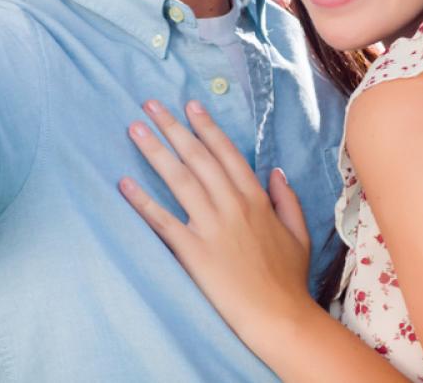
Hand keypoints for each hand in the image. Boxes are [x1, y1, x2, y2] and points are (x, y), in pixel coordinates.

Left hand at [120, 100, 317, 347]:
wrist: (279, 317)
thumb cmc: (288, 280)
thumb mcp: (299, 234)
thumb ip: (287, 199)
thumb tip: (276, 171)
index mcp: (256, 199)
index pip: (226, 153)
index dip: (206, 127)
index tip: (190, 105)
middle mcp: (232, 206)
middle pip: (198, 157)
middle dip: (173, 127)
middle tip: (150, 104)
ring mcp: (212, 227)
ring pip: (179, 179)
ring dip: (155, 151)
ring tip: (135, 128)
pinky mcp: (193, 252)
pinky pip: (163, 221)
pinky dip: (142, 201)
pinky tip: (124, 183)